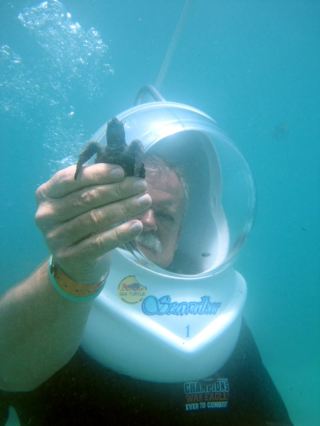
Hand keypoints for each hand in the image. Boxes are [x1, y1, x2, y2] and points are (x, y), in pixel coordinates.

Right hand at [35, 163, 150, 283]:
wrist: (74, 262)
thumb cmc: (82, 221)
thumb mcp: (81, 201)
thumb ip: (96, 184)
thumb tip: (125, 170)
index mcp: (46, 193)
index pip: (71, 178)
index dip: (97, 173)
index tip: (122, 171)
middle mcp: (45, 214)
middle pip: (86, 198)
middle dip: (117, 190)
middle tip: (141, 185)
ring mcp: (54, 237)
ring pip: (94, 219)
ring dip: (123, 208)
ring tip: (145, 201)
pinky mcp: (68, 257)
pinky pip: (99, 243)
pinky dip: (120, 233)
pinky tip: (137, 225)